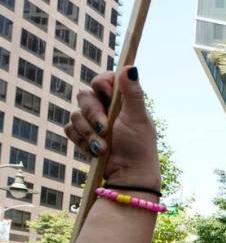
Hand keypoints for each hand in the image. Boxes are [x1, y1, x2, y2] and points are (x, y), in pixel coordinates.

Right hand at [64, 67, 160, 190]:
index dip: (101, 84)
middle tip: (106, 129)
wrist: (128, 174)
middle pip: (84, 95)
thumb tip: (130, 67)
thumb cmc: (138, 146)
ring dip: (89, 133)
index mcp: (121, 99)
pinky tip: (95, 151)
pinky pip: (69, 129)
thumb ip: (133, 93)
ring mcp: (91, 121)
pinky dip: (82, 141)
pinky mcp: (82, 134)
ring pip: (75, 114)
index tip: (107, 95)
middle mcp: (105, 107)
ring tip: (103, 147)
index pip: (103, 79)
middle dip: (94, 114)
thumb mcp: (137, 117)